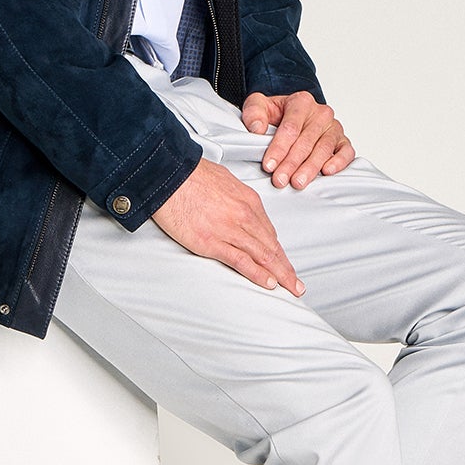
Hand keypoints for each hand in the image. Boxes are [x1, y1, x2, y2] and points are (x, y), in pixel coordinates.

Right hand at [152, 157, 304, 294]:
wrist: (168, 175)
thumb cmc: (191, 175)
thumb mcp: (225, 180)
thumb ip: (236, 198)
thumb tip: (239, 207)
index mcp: (249, 201)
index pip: (269, 233)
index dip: (279, 252)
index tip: (284, 263)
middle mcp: (245, 216)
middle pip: (272, 248)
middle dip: (286, 269)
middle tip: (297, 284)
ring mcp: (229, 230)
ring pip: (263, 257)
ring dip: (280, 275)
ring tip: (291, 289)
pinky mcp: (212, 242)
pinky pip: (241, 261)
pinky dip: (257, 274)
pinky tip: (269, 283)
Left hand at [240, 90, 355, 189]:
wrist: (292, 114)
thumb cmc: (277, 114)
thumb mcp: (259, 106)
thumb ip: (254, 113)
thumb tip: (257, 128)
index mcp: (301, 102)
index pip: (290, 127)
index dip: (279, 148)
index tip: (268, 165)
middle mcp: (321, 113)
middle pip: (306, 141)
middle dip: (291, 163)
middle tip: (280, 180)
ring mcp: (334, 127)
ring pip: (324, 149)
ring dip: (310, 168)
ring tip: (297, 182)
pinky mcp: (343, 141)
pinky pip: (346, 152)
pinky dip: (339, 162)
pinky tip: (327, 172)